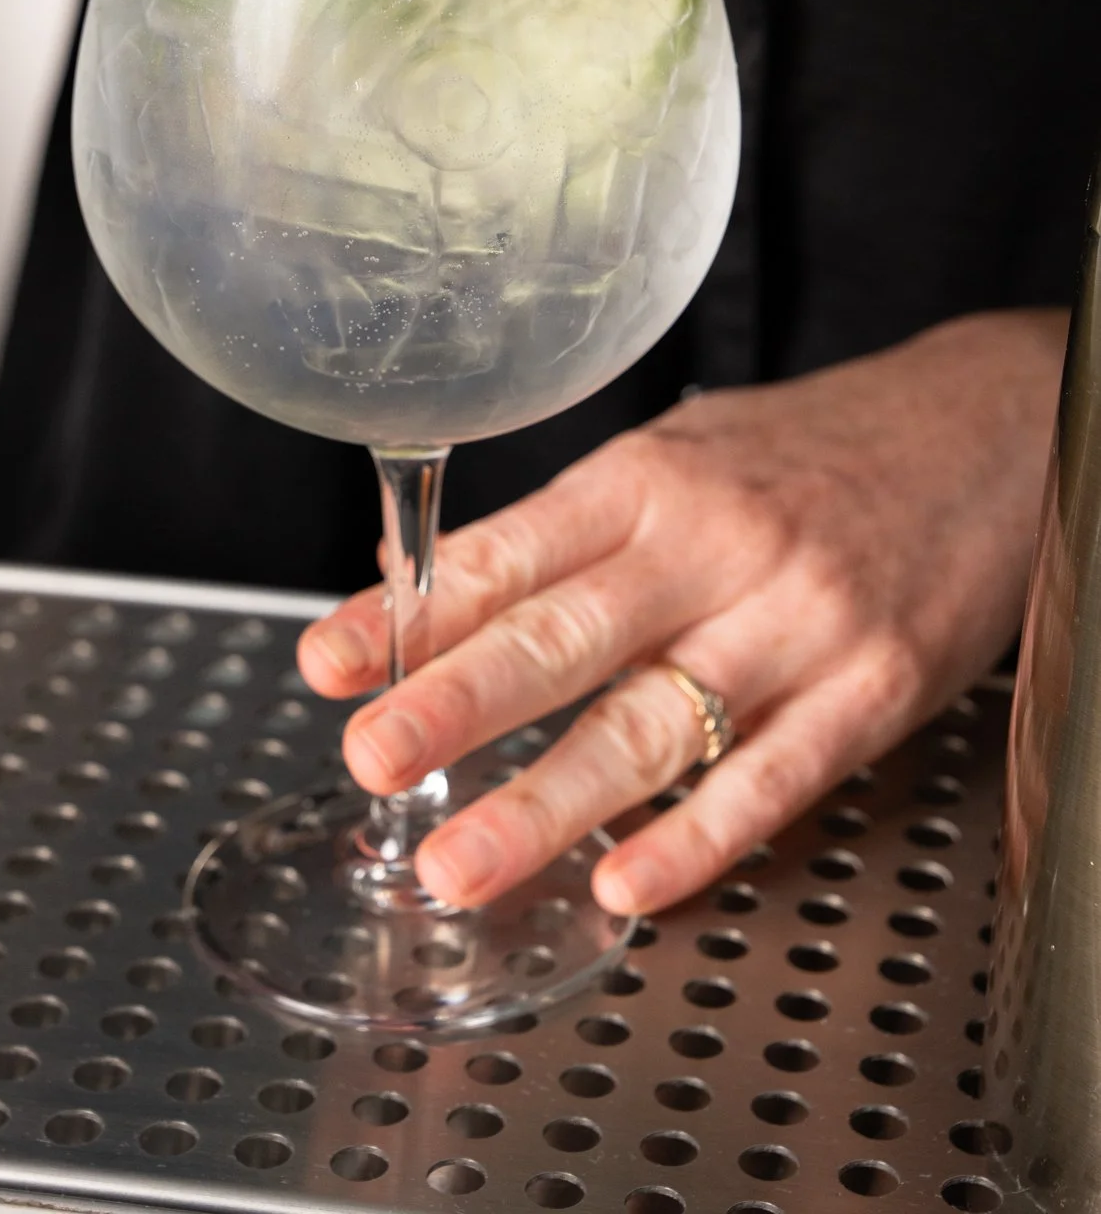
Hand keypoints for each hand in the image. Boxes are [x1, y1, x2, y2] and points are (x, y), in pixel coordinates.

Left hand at [299, 309, 1064, 914]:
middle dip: (454, 705)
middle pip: (565, 635)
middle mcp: (713, 544)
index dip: (410, 615)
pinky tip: (623, 884)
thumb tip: (428, 584)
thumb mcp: (682, 453)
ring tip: (457, 863)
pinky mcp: (871, 686)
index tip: (328, 664)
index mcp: (649, 478)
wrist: (985, 430)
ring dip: (545, 802)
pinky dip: (694, 840)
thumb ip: (566, 528)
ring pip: (652, 724)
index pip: (507, 553)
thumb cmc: (814, 449)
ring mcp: (795, 619)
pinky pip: (771, 779)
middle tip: (370, 758)